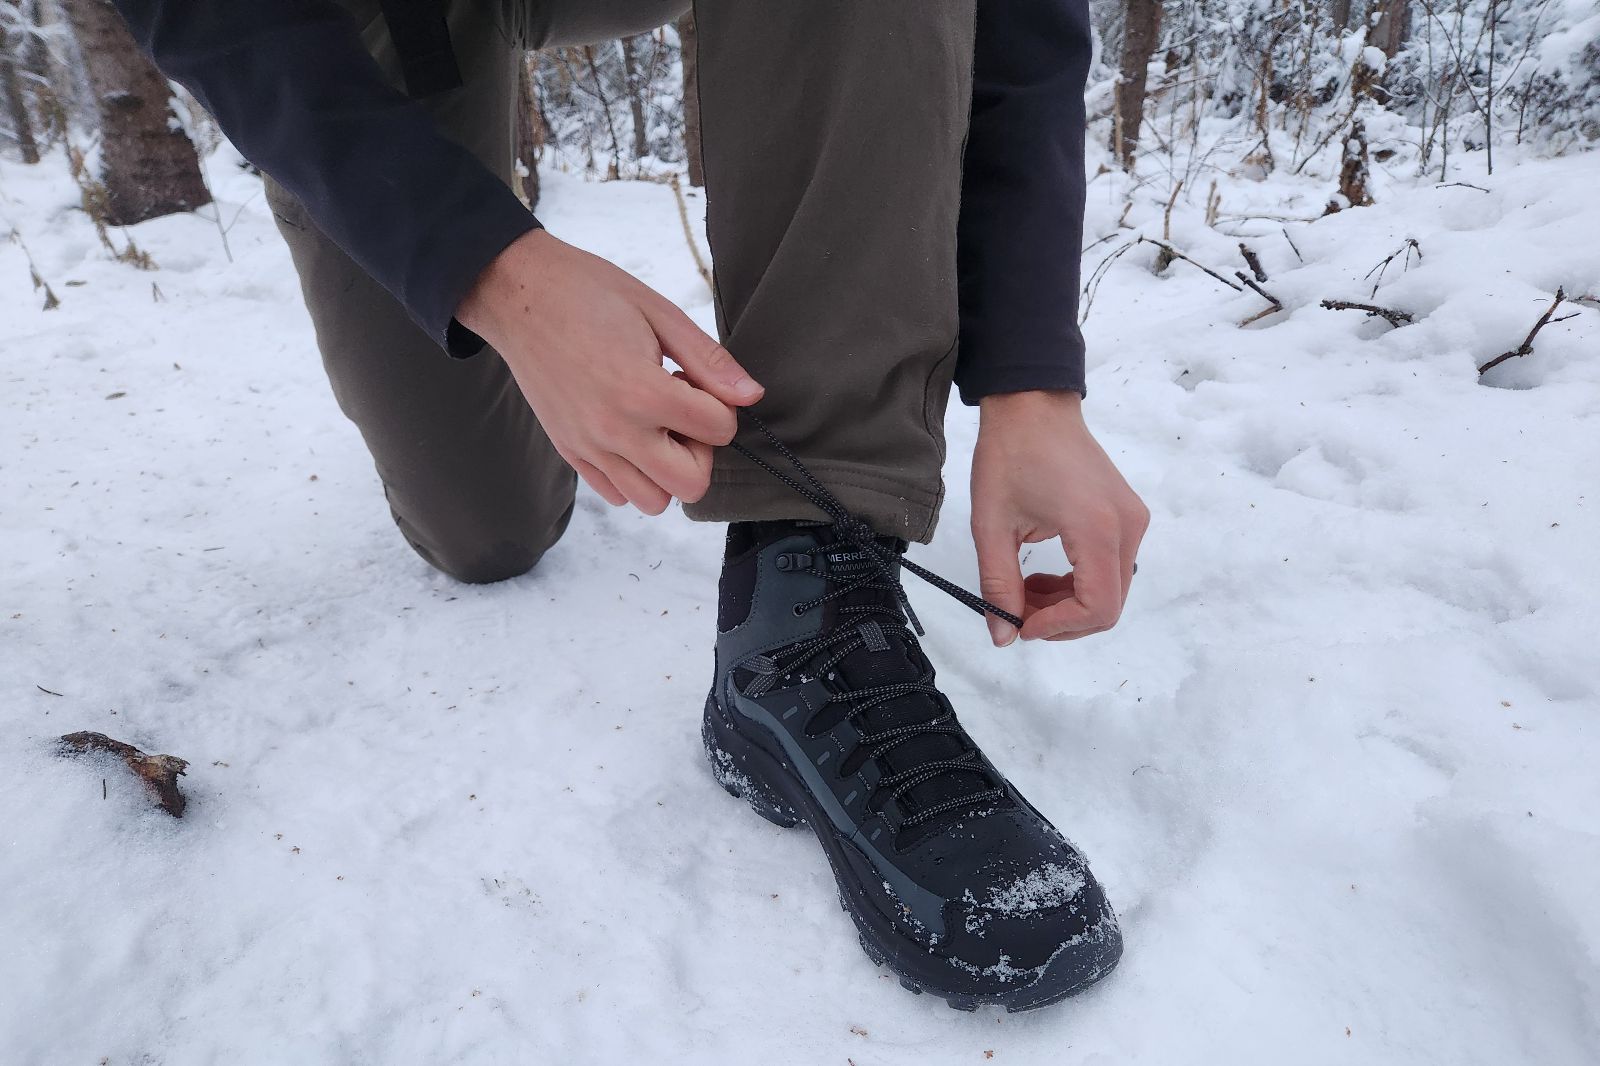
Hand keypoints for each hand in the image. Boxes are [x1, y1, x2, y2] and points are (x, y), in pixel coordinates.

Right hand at [456, 229, 762, 513]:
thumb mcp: (659, 313)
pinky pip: (616, 494)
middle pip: (691, 484)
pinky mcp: (569, 452)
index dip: (721, 406)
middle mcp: (614, 430)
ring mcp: (588, 447)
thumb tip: (751, 396)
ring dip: (667, 470)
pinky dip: (633, 475)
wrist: (517, 293)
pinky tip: (630, 433)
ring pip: (653, 501)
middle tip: (682, 412)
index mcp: (642, 392)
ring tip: (655, 426)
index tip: (694, 381)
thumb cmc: (587, 292)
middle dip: (701, 451)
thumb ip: (709, 361)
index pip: (720, 430)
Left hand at [971, 390, 1148, 644]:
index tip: (1021, 624)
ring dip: (1068, 603)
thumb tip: (1004, 637)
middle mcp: (1126, 526)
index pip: (1098, 607)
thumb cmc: (1009, 455)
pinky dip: (1079, 582)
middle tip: (1019, 608)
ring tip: (1025, 588)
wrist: (1033, 404)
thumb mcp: (992, 525)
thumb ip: (999, 584)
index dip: (1059, 628)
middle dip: (1062, 619)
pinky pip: (1111, 568)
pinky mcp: (1128, 515)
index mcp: (1096, 528)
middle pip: (1109, 605)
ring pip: (1111, 590)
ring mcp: (1132, 520)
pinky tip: (1045, 573)